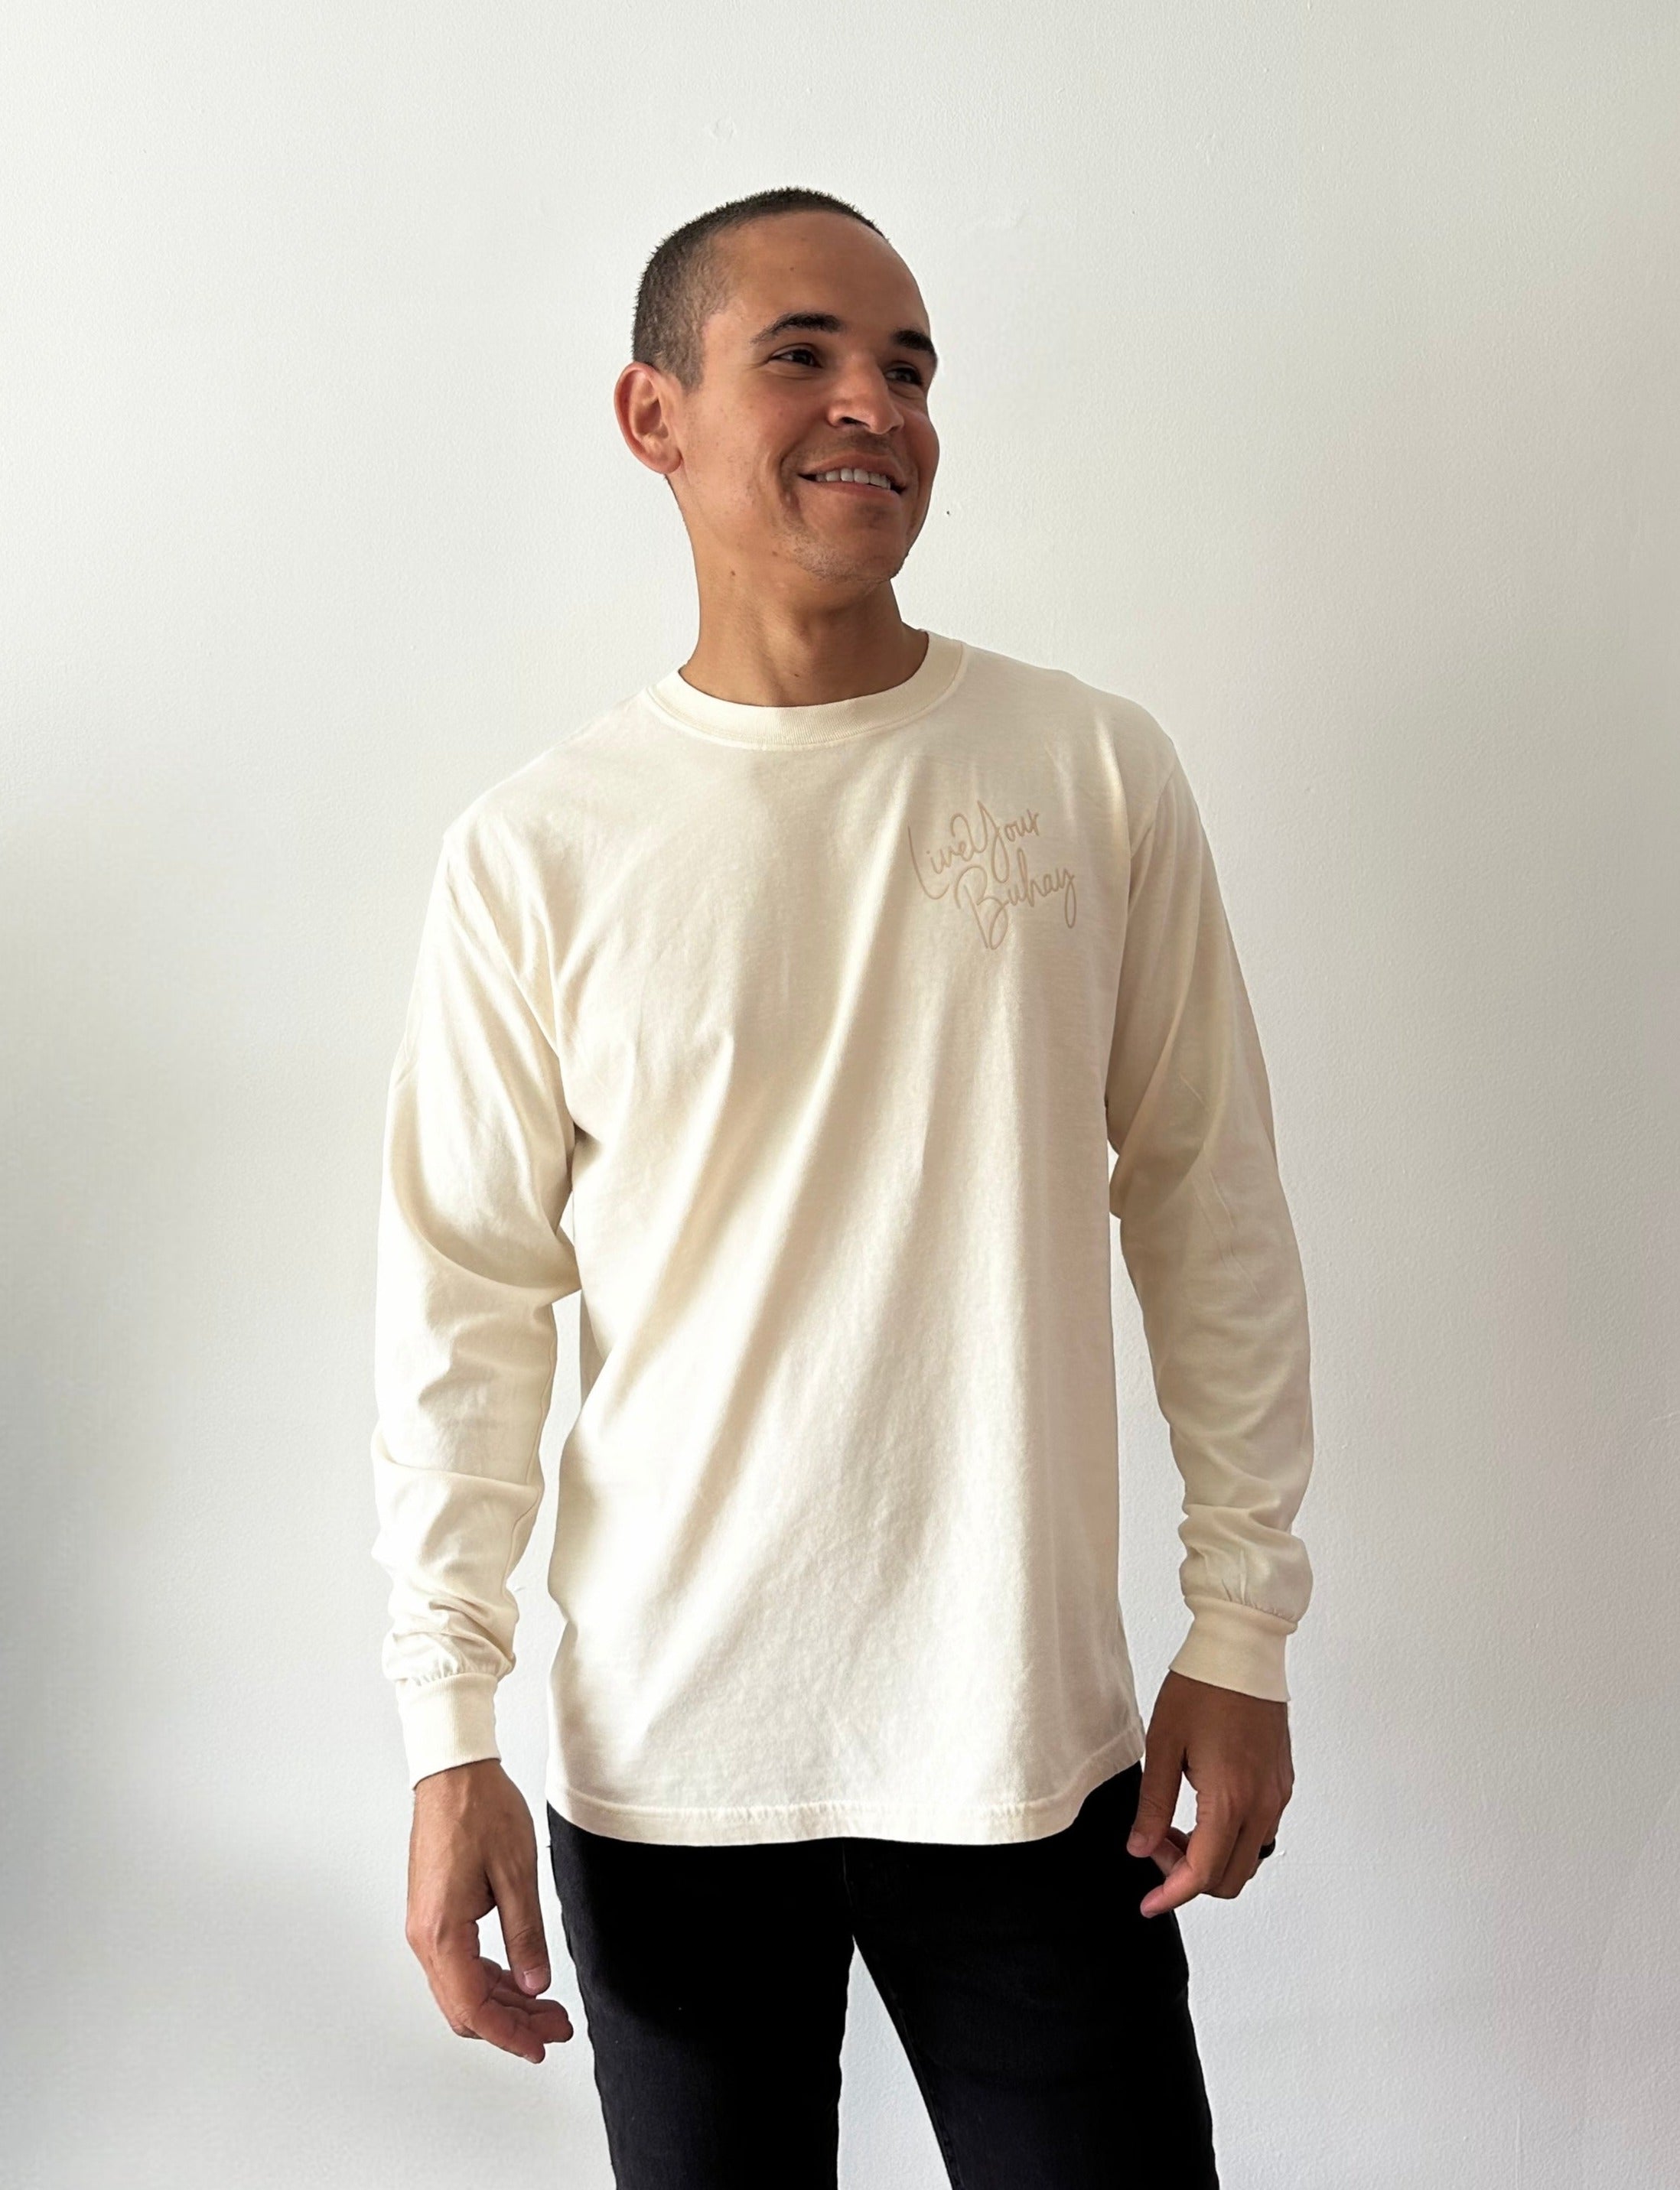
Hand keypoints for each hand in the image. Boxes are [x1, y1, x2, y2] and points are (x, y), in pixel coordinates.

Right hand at [405, 1757, 574, 2063]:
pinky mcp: (434, 1914)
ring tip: (546, 2008)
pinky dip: (490, 1980)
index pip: (472, 2007)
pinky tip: (521, 1980)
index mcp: (442, 1931)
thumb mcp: (516, 1873)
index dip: (508, 2034)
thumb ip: (526, 1935)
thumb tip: (536, 1985)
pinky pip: (459, 1965)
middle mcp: (426, 1936)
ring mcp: (426, 1926)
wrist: (453, 1773)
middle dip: (511, 2024)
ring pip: (462, 1989)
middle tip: (555, 2028)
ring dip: (503, 2004)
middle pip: (465, 2006)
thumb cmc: (480, 1811)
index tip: (539, 2047)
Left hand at [1126, 1670, 1292, 1918]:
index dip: (1172, 1895)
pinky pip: (1261, 1831)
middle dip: (1189, 1876)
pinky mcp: (1282, 1782)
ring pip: (1249, 1857)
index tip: (1149, 1904)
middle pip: (1231, 1877)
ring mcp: (1277, 1794)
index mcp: (1229, 1798)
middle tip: (1157, 1843)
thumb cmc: (1202, 1688)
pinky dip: (1231, 1837)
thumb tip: (1141, 1848)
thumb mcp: (1163, 1743)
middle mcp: (1262, 1804)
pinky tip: (1202, 1808)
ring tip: (1176, 1824)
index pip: (1202, 1873)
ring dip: (1211, 1858)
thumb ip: (1153, 1803)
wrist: (1243, 1650)